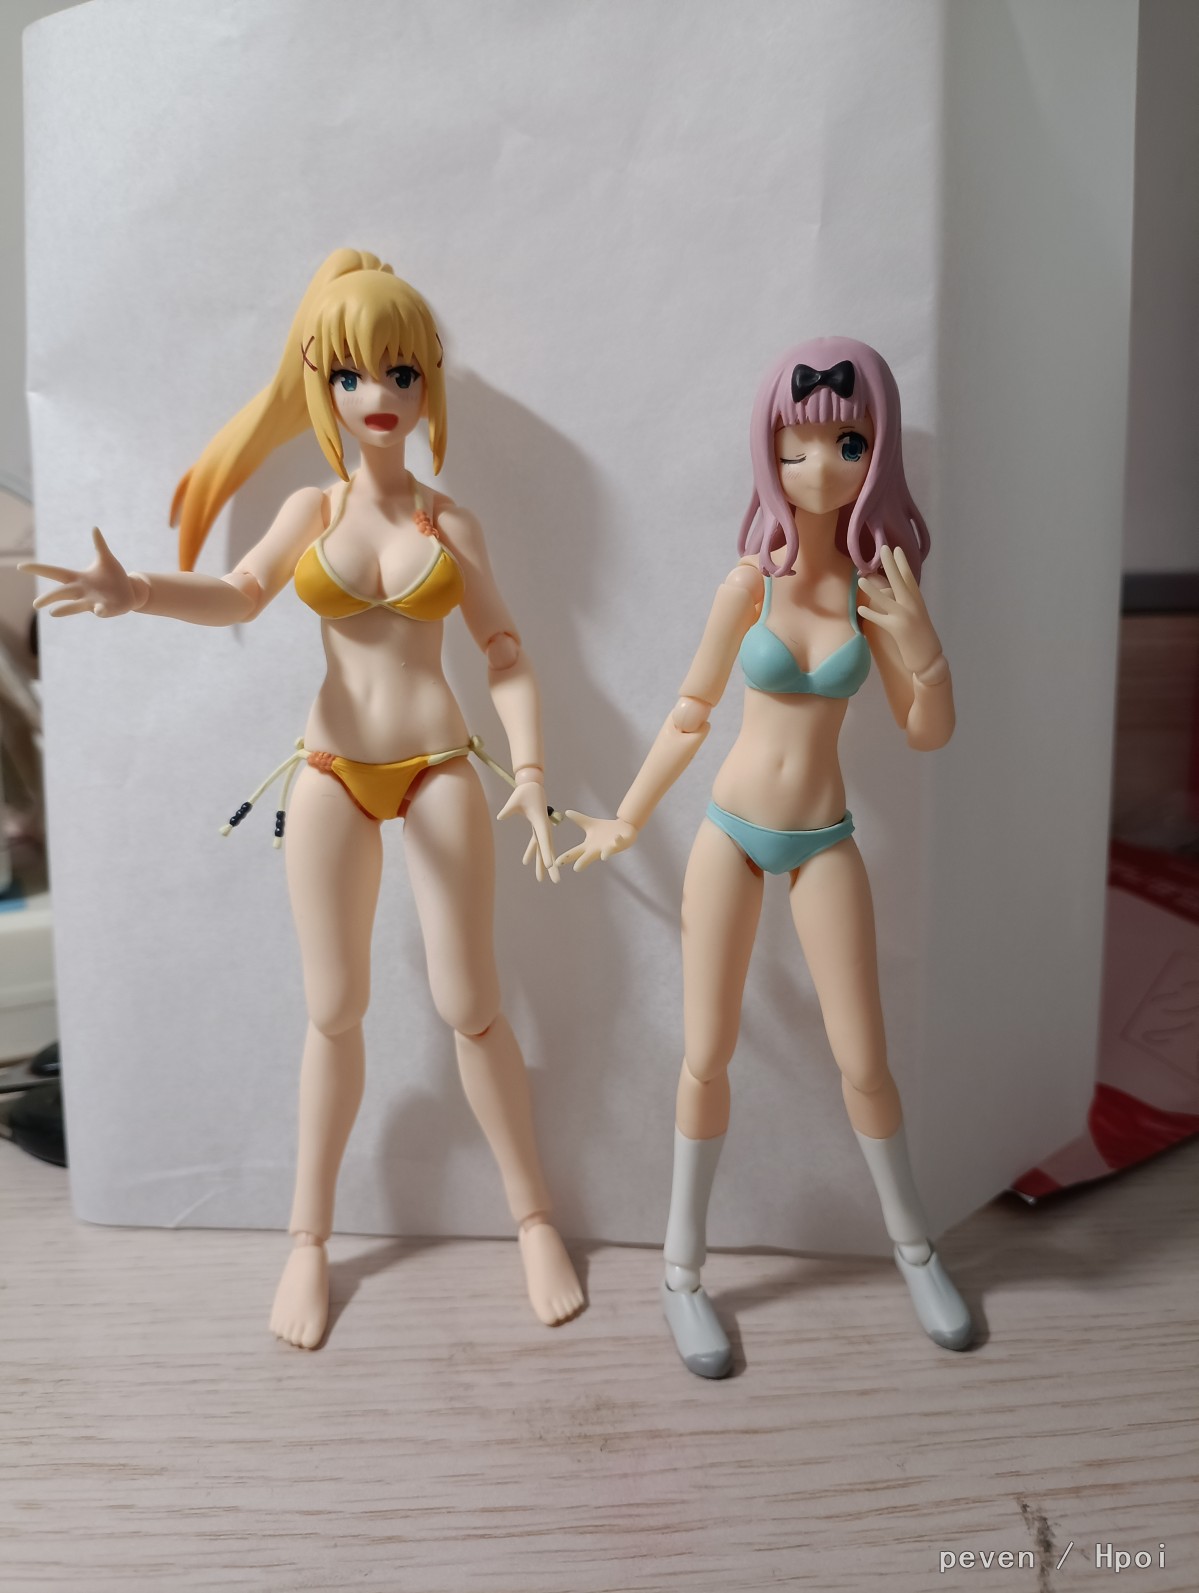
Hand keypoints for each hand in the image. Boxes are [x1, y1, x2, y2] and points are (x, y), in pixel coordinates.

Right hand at [21, 528, 138, 618]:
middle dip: (49, 597)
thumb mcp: (106, 558)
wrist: (130, 592)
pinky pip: (100, 610)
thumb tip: (95, 528)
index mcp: (78, 578)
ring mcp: (92, 602)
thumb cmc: (114, 576)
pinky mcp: (105, 609)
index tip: (21, 566)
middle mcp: (82, 592)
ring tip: (52, 613)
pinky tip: (98, 609)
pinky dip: (99, 610)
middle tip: (35, 604)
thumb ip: (99, 544)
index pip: (55, 572)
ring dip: (65, 609)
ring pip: (76, 606)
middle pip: (62, 593)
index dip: (39, 569)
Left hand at [499, 781, 559, 883]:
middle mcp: (544, 827)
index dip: (548, 854)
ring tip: (541, 879)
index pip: (545, 841)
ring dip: (541, 864)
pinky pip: (535, 843)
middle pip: (548, 850)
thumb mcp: (515, 800)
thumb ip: (508, 810)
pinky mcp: (537, 827)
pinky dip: (531, 852)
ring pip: (542, 849)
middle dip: (551, 866)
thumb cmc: (524, 791)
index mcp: (541, 822)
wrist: (531, 784)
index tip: (551, 865)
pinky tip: (525, 862)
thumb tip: (501, 817)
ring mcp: (541, 828)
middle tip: (556, 881)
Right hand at [554, 810, 637, 872]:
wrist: (623, 829)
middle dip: (583, 862)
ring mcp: (609, 847)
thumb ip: (579, 819)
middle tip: (576, 868)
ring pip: (606, 852)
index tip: (556, 863)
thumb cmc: (605, 830)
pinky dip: (617, 840)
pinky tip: (616, 838)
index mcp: (589, 846)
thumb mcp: (590, 824)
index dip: (567, 857)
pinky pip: (618, 842)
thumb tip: (566, 812)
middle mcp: (598, 849)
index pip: (575, 852)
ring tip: (602, 857)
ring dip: (605, 854)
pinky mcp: (620, 842)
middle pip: (589, 857)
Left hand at [857, 545, 940, 673]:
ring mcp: (906, 616)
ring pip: (886, 599)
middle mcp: (913, 605)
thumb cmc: (921, 640)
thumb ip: (907, 606)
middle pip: (900, 580)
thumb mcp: (917, 618)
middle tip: (883, 548)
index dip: (902, 563)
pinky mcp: (898, 629)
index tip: (896, 549)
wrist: (930, 659)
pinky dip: (870, 614)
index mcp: (918, 601)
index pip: (909, 578)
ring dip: (872, 589)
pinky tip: (860, 610)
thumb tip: (893, 597)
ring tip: (860, 580)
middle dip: (890, 564)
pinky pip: (880, 619)